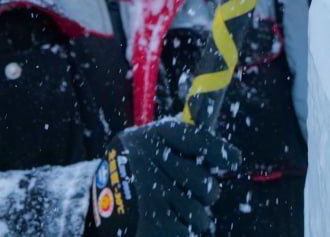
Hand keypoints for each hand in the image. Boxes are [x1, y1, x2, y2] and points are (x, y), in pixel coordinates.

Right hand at [89, 118, 240, 236]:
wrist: (96, 201)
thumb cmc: (133, 167)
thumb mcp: (151, 140)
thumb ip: (183, 132)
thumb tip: (205, 106)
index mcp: (156, 136)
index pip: (201, 142)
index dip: (220, 153)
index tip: (233, 160)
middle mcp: (155, 161)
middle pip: (207, 185)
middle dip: (205, 193)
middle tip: (195, 192)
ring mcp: (154, 193)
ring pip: (200, 214)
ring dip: (193, 216)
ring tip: (175, 210)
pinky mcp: (154, 222)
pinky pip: (187, 231)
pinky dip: (181, 230)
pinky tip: (168, 222)